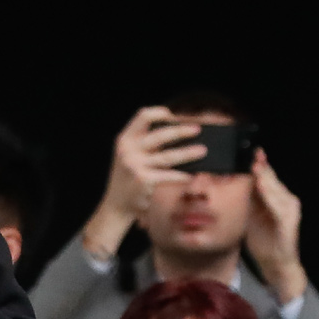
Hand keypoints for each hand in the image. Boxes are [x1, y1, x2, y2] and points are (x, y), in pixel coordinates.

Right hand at [84, 107, 205, 257]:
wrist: (115, 205)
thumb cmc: (128, 179)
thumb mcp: (128, 157)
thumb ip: (144, 145)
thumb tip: (178, 136)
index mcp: (124, 140)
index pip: (142, 117)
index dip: (159, 113)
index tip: (173, 116)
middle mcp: (128, 150)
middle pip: (160, 135)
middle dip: (181, 131)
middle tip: (197, 129)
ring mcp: (136, 165)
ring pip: (169, 156)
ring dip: (188, 153)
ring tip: (203, 151)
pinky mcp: (144, 180)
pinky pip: (169, 175)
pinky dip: (181, 176)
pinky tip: (190, 176)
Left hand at [245, 148, 307, 302]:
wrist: (275, 263)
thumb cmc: (262, 239)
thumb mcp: (250, 215)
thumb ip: (247, 198)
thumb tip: (232, 181)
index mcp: (276, 198)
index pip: (267, 177)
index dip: (258, 164)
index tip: (248, 150)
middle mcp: (286, 200)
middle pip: (272, 179)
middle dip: (261, 167)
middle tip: (251, 152)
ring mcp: (289, 210)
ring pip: (276, 189)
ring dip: (265, 178)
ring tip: (255, 166)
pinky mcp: (288, 222)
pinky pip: (278, 206)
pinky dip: (270, 196)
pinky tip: (262, 187)